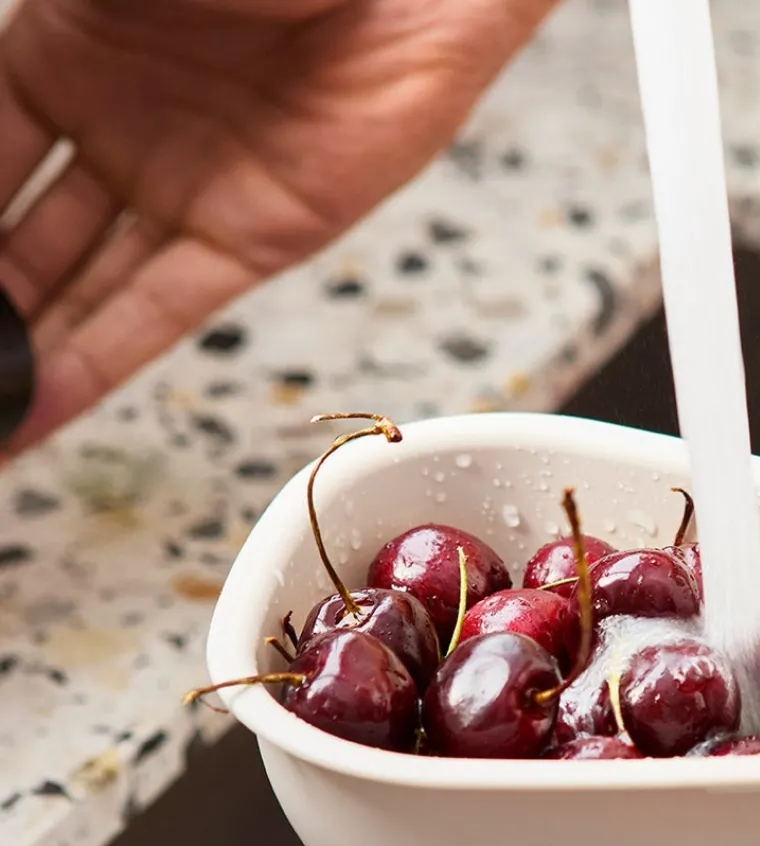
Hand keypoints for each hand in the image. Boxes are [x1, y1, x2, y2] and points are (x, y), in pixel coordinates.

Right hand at [0, 0, 558, 448]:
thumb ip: (45, 43)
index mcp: (62, 51)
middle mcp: (116, 128)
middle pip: (21, 238)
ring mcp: (186, 187)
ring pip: (83, 287)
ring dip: (22, 354)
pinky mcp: (259, 237)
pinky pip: (162, 312)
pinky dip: (97, 365)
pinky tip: (35, 412)